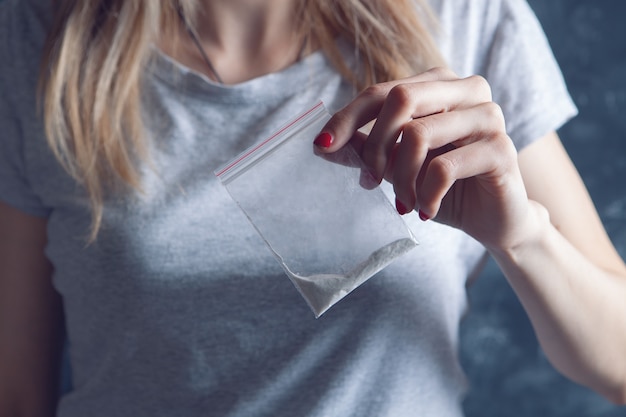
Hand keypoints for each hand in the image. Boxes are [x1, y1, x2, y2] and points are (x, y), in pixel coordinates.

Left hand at [315, 67, 534, 250]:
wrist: (494, 219)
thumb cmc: (444, 187)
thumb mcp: (397, 167)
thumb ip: (364, 151)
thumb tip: (320, 145)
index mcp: (439, 85)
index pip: (382, 91)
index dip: (347, 118)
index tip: (322, 146)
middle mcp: (467, 90)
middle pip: (400, 99)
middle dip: (374, 146)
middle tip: (368, 182)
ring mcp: (487, 116)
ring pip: (419, 134)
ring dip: (401, 179)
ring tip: (403, 204)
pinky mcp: (501, 149)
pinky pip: (444, 167)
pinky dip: (426, 195)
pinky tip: (426, 210)